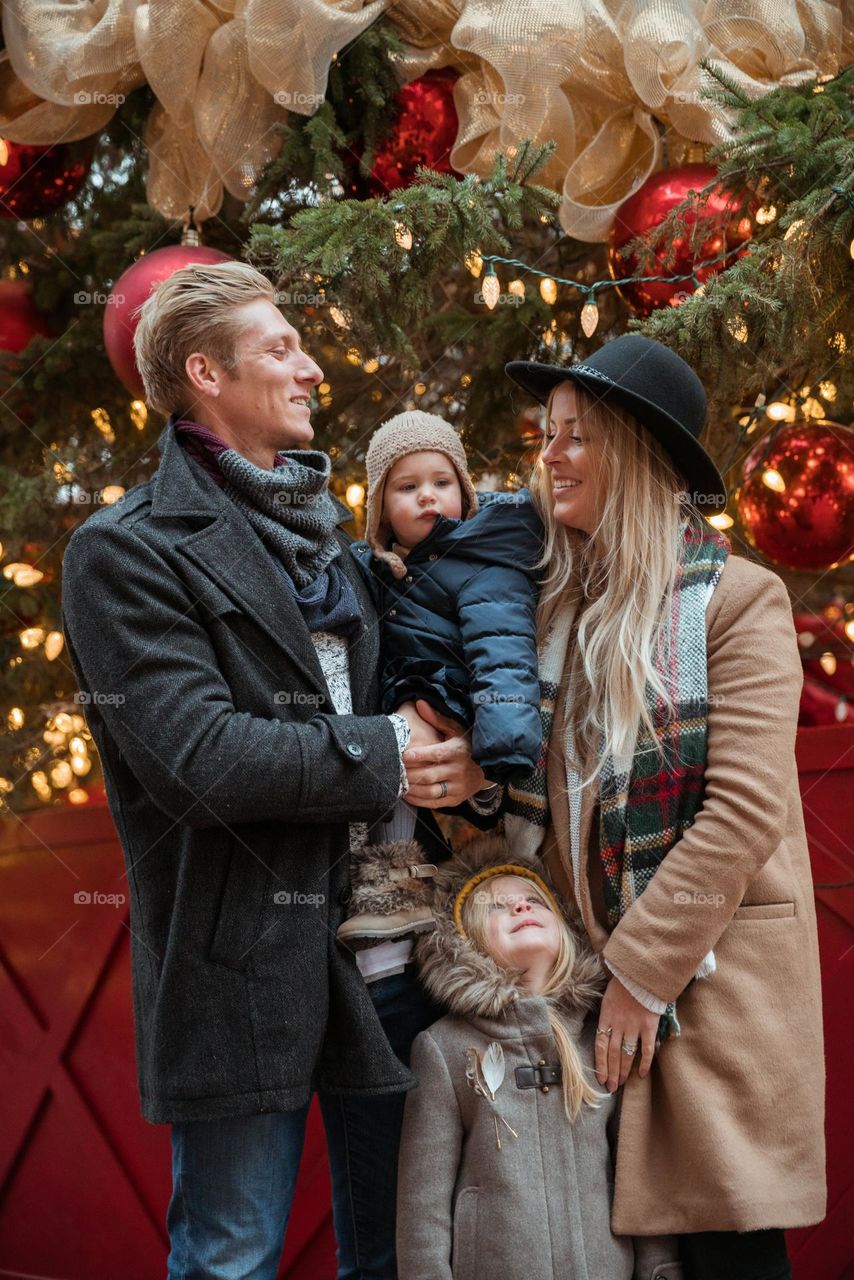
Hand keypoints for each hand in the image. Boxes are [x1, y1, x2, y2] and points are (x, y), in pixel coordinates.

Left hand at [402, 699, 486, 807]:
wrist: (487, 769)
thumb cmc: (467, 746)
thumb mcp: (456, 730)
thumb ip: (436, 719)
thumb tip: (419, 703)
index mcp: (457, 751)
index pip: (436, 754)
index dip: (419, 756)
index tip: (404, 756)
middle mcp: (458, 770)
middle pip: (429, 775)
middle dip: (410, 774)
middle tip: (395, 771)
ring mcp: (458, 787)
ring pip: (430, 791)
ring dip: (412, 789)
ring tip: (398, 784)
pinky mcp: (456, 799)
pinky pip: (434, 803)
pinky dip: (419, 801)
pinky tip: (407, 795)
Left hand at [595, 976, 659, 1091]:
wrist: (641, 971)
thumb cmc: (624, 982)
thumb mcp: (608, 997)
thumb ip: (608, 1014)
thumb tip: (605, 1030)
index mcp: (606, 1016)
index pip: (599, 1046)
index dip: (600, 1064)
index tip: (601, 1079)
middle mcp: (618, 1024)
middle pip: (612, 1054)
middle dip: (611, 1073)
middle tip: (611, 1088)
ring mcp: (634, 1026)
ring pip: (626, 1054)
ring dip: (623, 1071)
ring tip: (622, 1084)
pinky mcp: (649, 1026)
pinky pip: (646, 1049)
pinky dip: (644, 1063)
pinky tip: (641, 1074)